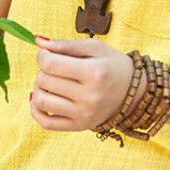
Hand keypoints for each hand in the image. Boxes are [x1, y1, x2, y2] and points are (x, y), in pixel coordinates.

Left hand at [30, 35, 146, 131]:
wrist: (134, 92)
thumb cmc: (113, 65)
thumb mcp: (94, 47)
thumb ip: (65, 44)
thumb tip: (38, 41)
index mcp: (93, 73)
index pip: (50, 64)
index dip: (42, 55)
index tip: (47, 53)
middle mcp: (89, 97)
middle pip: (44, 80)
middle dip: (43, 69)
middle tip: (53, 66)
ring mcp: (83, 115)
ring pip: (41, 101)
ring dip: (38, 87)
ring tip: (49, 81)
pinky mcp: (79, 127)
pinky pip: (45, 123)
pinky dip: (36, 110)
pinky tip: (41, 98)